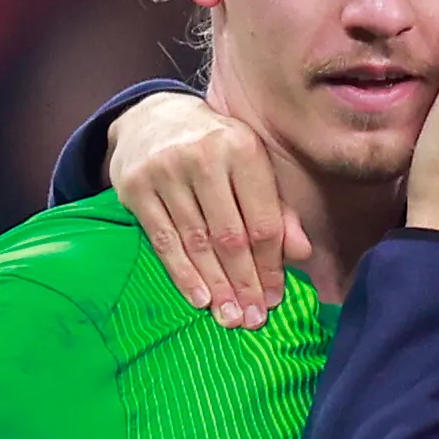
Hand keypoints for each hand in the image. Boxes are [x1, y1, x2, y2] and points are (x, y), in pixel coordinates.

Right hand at [109, 92, 302, 328]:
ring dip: (215, 287)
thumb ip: (278, 210)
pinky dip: (183, 274)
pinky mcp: (135, 186)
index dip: (270, 267)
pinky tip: (200, 299)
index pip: (262, 222)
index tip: (273, 300)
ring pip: (196, 242)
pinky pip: (163, 241)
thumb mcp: (252, 167)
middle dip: (244, 284)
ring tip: (229, 318)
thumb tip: (303, 254)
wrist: (154, 118)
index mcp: (242, 149)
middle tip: (252, 320)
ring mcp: (165, 170)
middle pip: (230, 237)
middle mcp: (204, 156)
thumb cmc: (216, 150)